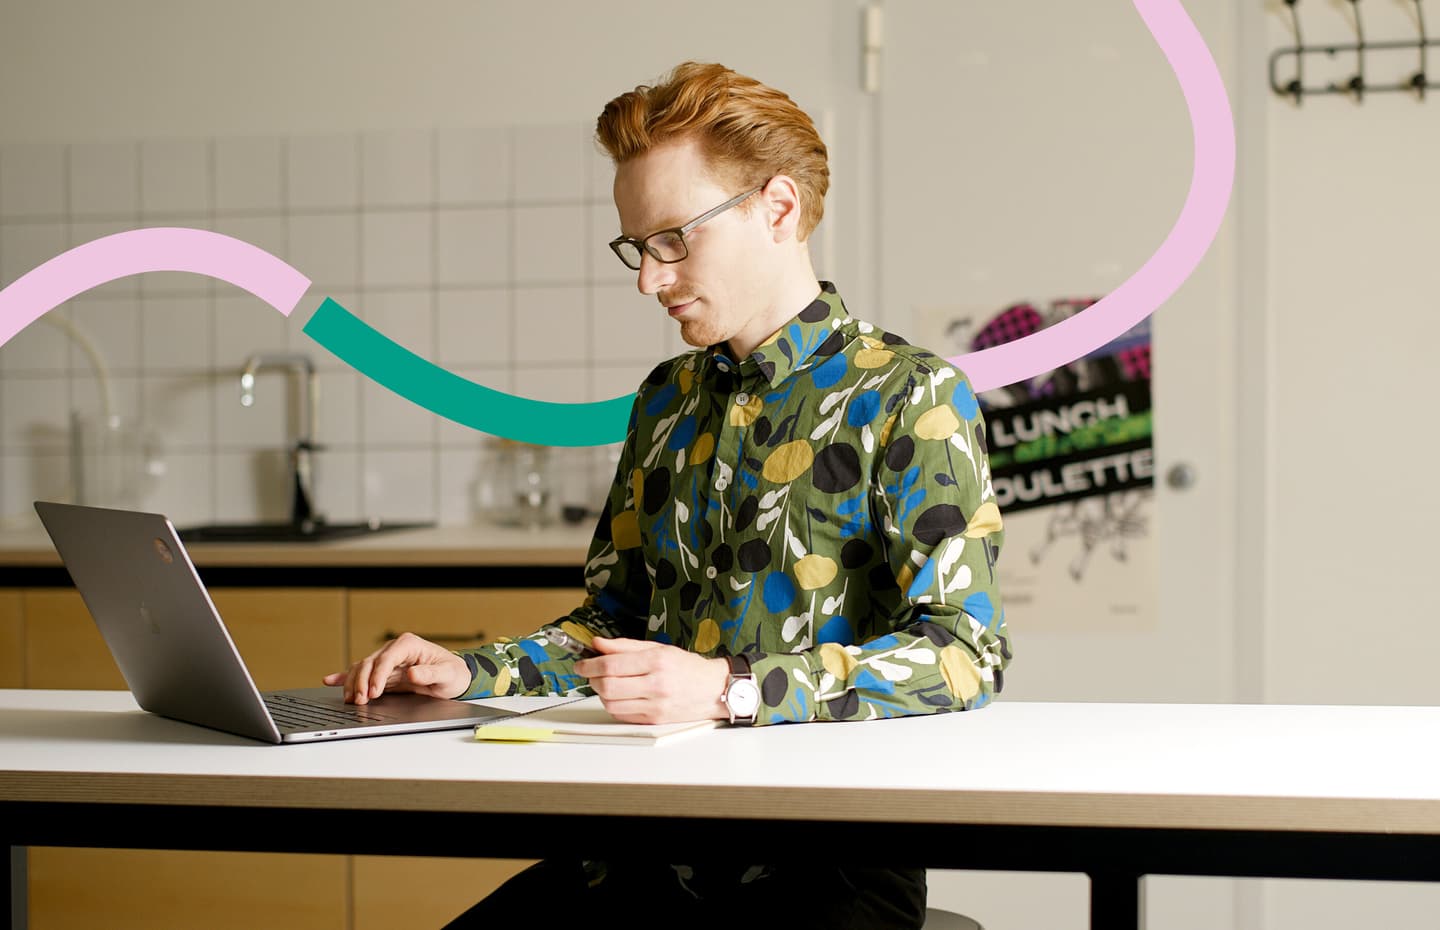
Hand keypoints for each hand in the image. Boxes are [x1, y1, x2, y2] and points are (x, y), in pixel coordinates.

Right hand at [321, 631, 470, 704]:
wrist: (453, 677)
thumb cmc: (452, 673)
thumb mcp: (447, 674)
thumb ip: (430, 673)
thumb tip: (412, 673)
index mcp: (408, 645)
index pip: (386, 658)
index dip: (378, 675)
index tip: (374, 691)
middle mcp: (394, 650)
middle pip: (369, 663)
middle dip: (362, 682)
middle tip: (361, 700)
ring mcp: (386, 661)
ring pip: (361, 669)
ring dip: (354, 684)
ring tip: (351, 700)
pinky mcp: (383, 673)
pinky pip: (361, 674)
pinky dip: (345, 677)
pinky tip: (330, 681)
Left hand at [574, 637, 729, 724]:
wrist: (713, 690)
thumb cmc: (687, 668)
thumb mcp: (658, 647)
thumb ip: (625, 646)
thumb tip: (598, 644)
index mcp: (657, 661)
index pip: (611, 665)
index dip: (589, 664)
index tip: (581, 663)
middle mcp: (656, 684)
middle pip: (607, 686)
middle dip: (591, 679)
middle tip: (590, 673)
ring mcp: (655, 705)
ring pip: (611, 703)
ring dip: (601, 693)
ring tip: (607, 683)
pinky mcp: (653, 720)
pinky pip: (621, 715)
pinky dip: (613, 705)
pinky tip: (620, 695)